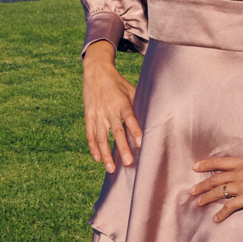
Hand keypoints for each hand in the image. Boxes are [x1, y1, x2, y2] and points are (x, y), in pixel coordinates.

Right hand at [82, 40, 141, 172]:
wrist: (96, 72)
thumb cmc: (118, 83)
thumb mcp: (130, 89)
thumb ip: (139, 103)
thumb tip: (154, 116)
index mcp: (122, 102)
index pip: (130, 118)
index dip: (135, 131)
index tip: (140, 143)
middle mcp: (109, 110)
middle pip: (116, 132)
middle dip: (122, 148)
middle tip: (128, 163)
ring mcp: (97, 114)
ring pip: (101, 138)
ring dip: (106, 154)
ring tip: (111, 169)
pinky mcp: (88, 116)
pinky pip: (90, 134)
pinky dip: (92, 147)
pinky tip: (97, 158)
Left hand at [190, 144, 242, 222]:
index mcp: (240, 162)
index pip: (218, 162)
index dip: (206, 164)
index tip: (195, 166)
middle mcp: (237, 173)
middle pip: (215, 179)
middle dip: (202, 185)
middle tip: (192, 190)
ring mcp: (240, 186)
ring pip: (218, 192)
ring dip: (207, 197)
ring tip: (198, 202)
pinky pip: (230, 207)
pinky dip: (221, 213)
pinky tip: (215, 219)